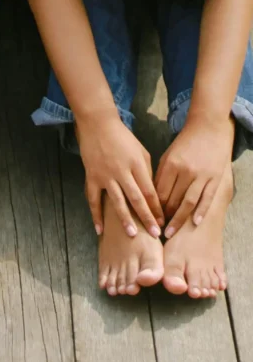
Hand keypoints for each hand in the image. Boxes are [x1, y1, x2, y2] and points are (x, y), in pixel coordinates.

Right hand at [78, 114, 163, 237]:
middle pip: (136, 199)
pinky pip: (93, 200)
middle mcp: (122, 172)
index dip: (157, 208)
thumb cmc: (123, 138)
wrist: (98, 125)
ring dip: (125, 219)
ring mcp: (105, 176)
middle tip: (155, 235)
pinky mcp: (91, 177)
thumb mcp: (141, 152)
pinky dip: (96, 215)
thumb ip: (146, 172)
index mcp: (137, 165)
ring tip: (132, 235)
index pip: (150, 191)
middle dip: (146, 218)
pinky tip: (99, 229)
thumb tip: (151, 194)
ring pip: (117, 201)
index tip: (163, 221)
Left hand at [156, 116, 233, 237]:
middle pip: (172, 200)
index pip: (158, 192)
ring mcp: (202, 175)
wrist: (208, 128)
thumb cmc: (183, 144)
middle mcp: (185, 171)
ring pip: (188, 202)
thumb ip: (160, 176)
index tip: (146, 219)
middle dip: (163, 217)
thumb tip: (150, 197)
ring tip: (170, 233)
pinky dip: (201, 211)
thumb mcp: (167, 157)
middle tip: (156, 231)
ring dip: (179, 219)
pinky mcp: (215, 177)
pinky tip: (194, 223)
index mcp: (170, 165)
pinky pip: (207, 198)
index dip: (152, 208)